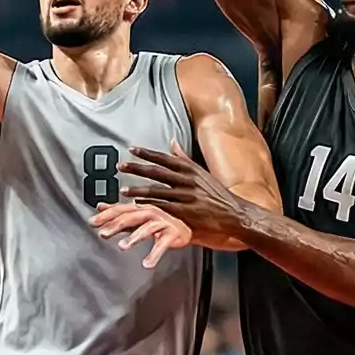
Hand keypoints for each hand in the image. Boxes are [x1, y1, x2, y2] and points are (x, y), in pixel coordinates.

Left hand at [91, 201, 194, 269]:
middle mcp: (151, 212)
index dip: (106, 216)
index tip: (92, 222)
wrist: (187, 225)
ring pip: (146, 229)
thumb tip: (100, 206)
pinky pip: (162, 246)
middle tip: (103, 234)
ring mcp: (162, 223)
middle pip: (131, 217)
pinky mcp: (173, 235)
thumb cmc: (160, 220)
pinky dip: (154, 255)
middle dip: (116, 225)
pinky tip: (146, 264)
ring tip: (122, 246)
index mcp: (140, 207)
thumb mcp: (139, 214)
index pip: (120, 209)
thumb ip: (119, 212)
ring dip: (134, 237)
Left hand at [120, 148, 257, 249]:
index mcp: (191, 168)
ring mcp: (187, 196)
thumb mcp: (201, 172)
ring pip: (158, 191)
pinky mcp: (187, 212)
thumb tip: (171, 141)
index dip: (146, 153)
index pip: (164, 158)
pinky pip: (164, 208)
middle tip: (120, 166)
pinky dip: (150, 206)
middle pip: (157, 172)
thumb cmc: (215, 193)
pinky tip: (137, 206)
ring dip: (138, 190)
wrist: (234, 213)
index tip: (131, 149)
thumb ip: (184, 158)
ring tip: (122, 190)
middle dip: (137, 169)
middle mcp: (188, 180)